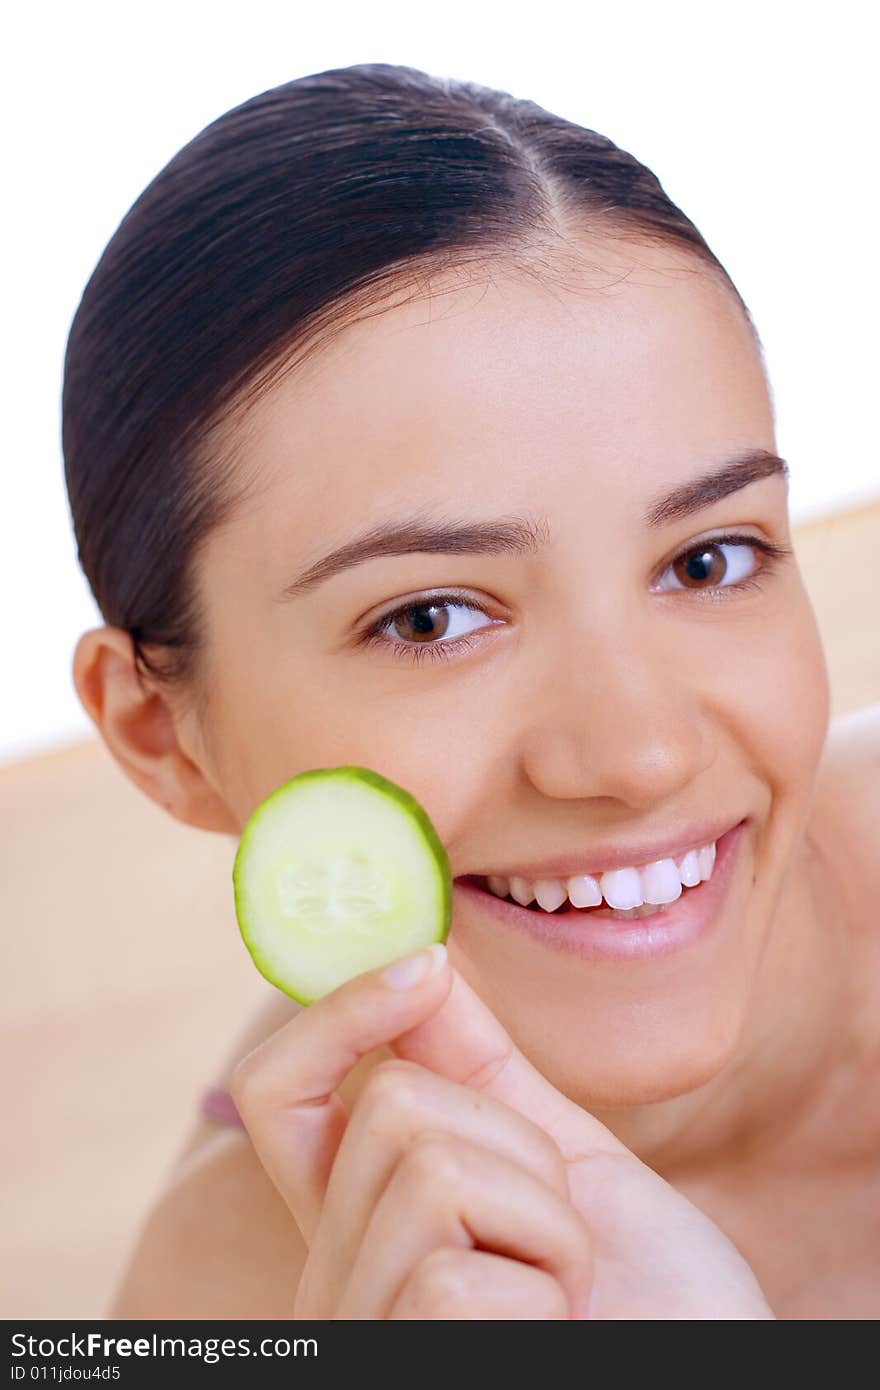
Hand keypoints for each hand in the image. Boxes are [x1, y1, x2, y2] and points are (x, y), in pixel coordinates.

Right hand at [230, 945, 774, 1318]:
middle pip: (389, 1102)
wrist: (706, 1365)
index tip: (426, 968)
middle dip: (517, 1140)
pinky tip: (560, 1328)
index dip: (336, 1013)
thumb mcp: (561, 1157)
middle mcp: (334, 1276)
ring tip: (564, 1285)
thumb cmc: (646, 1290)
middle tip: (556, 1226)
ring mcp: (362, 1328)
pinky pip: (454, 1273)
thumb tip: (419, 961)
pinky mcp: (406, 1360)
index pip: (276, 1092)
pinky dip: (547, 1283)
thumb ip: (478, 1069)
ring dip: (546, 1216)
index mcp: (359, 1218)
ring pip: (429, 1169)